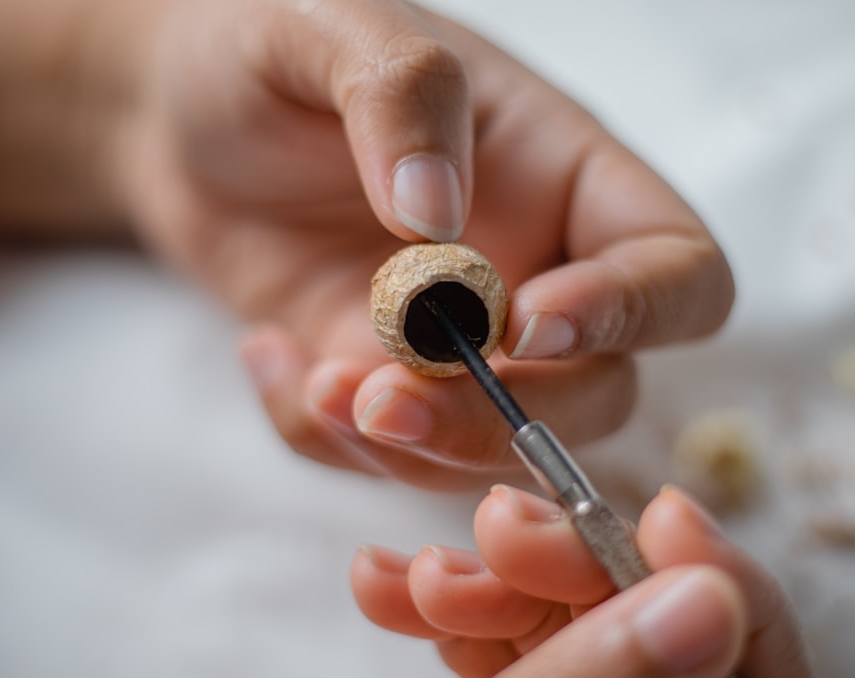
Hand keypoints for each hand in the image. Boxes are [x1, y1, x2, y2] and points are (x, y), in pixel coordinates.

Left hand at [0, 0, 732, 487]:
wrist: (175, 119)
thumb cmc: (267, 51)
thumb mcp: (328, 27)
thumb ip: (401, 94)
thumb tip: (436, 216)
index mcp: (570, 180)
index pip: (680, 274)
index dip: (634, 314)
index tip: (525, 319)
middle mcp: (535, 276)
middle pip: (598, 397)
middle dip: (498, 418)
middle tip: (385, 395)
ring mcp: (461, 348)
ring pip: (495, 451)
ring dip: (409, 447)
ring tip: (311, 381)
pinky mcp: (385, 387)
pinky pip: (387, 458)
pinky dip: (325, 435)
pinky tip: (267, 354)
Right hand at [351, 485, 820, 677]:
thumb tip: (708, 600)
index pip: (760, 676)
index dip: (727, 582)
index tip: (661, 517)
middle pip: (655, 626)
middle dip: (570, 563)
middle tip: (495, 531)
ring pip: (573, 621)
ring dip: (486, 580)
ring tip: (415, 583)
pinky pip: (513, 643)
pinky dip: (453, 611)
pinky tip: (390, 591)